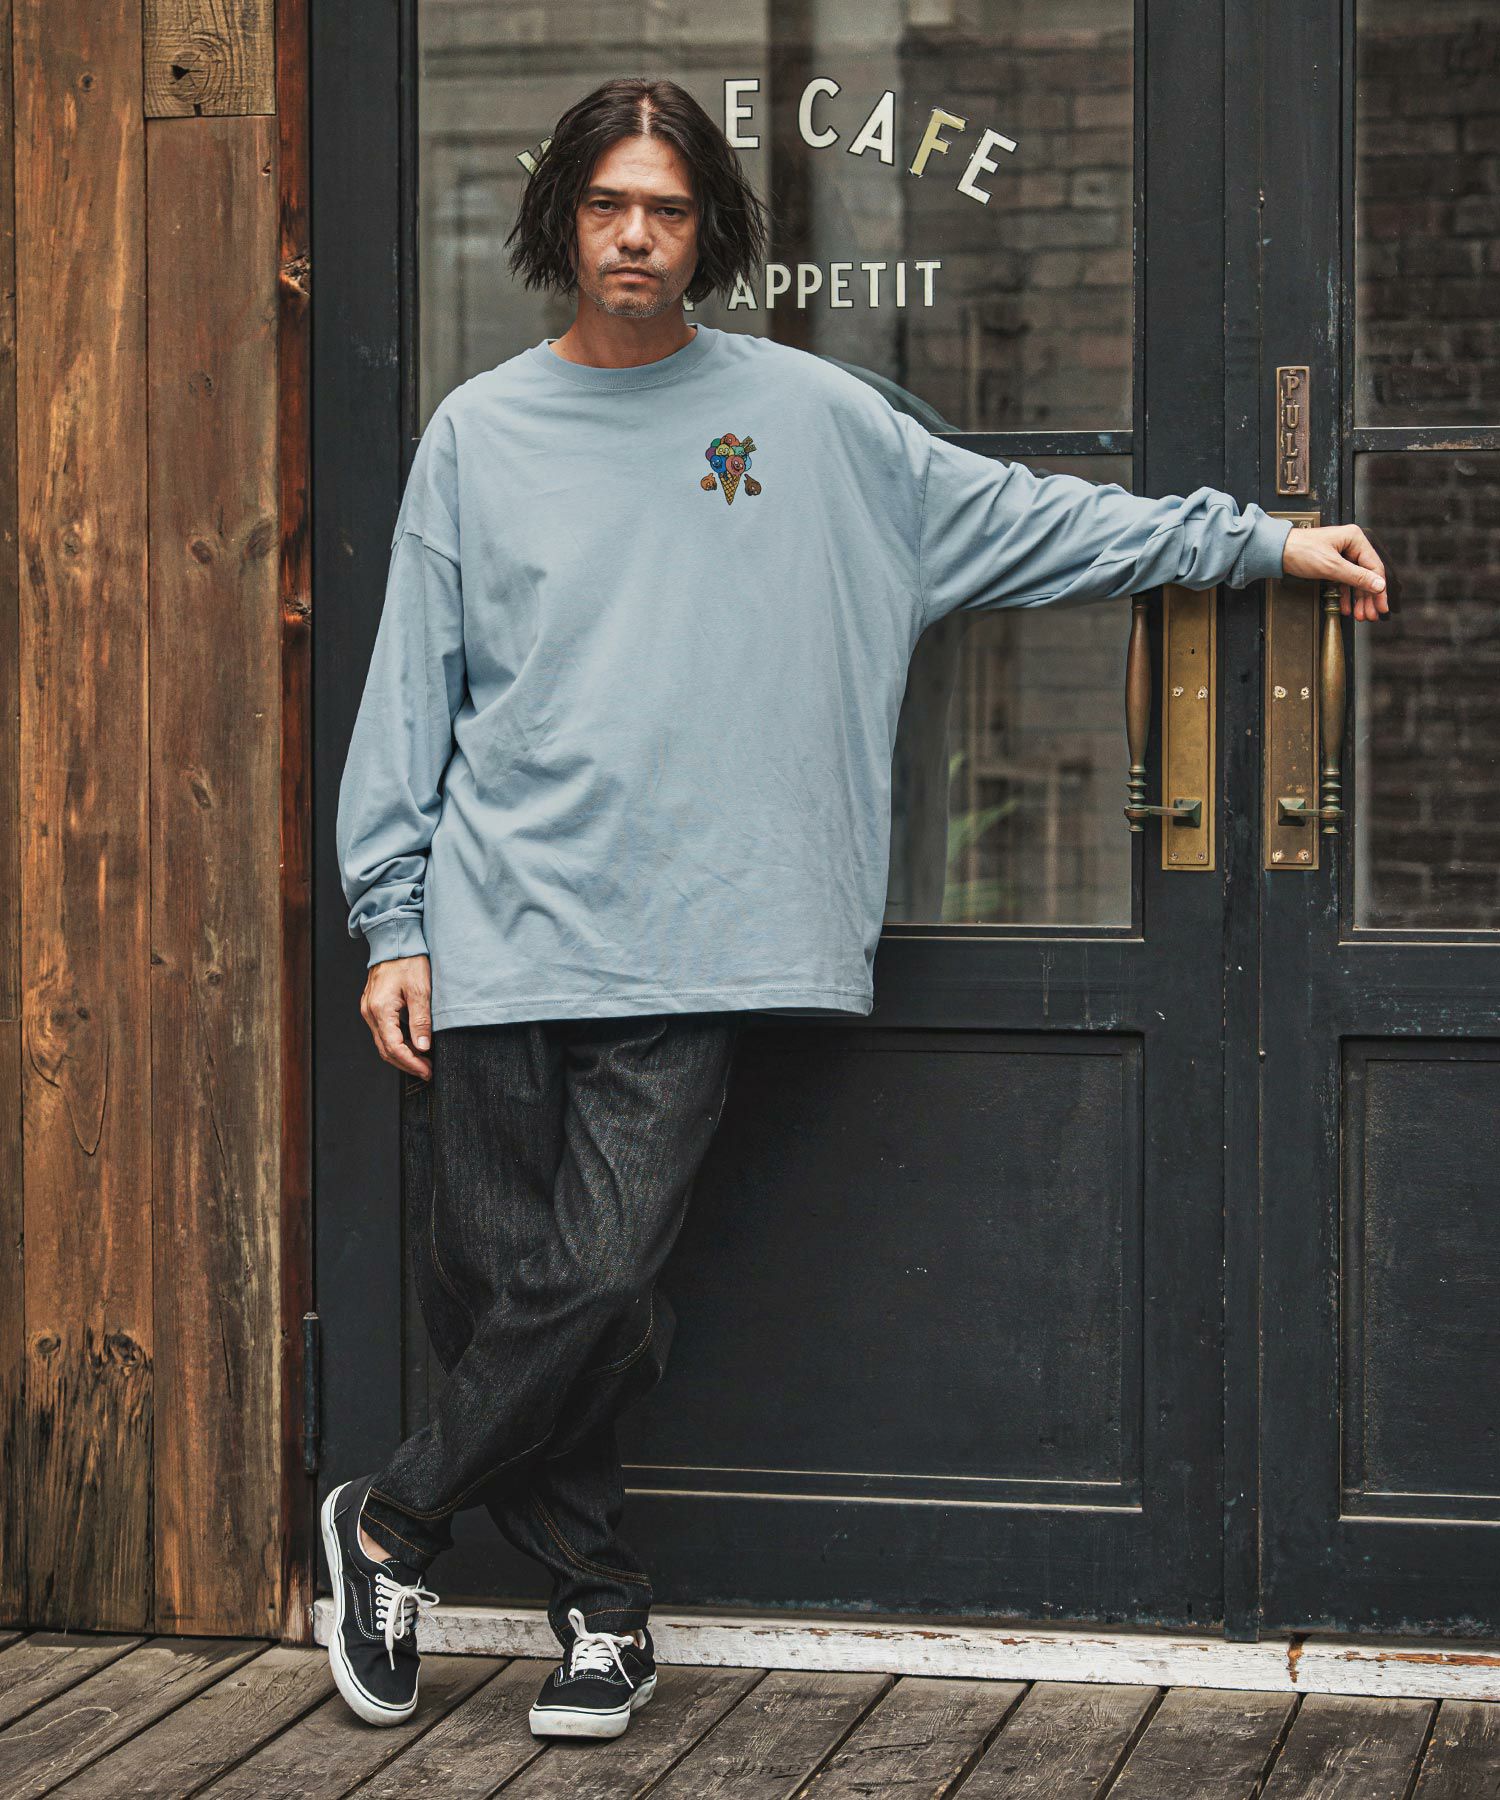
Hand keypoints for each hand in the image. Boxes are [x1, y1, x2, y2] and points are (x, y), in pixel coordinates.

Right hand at [360, 955, 432, 1079]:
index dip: (411, 1063)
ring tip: (422, 1060)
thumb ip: (421, 1020)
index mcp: (380, 1010)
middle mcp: (370, 1012)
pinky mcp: (373, 1006)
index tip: (426, 1070)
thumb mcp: (421, 990)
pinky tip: (412, 1044)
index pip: (394, 1047)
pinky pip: (382, 1031)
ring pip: (383, 1042)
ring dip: (402, 1054)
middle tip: (426, 1070)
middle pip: (385, 1049)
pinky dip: (397, 1042)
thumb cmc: (408, 961)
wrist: (395, 941)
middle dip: (406, 1063)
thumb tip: (422, 1046)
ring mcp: (369, 1009)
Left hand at [1280, 523, 1389, 622]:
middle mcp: (1351, 545)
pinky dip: (1345, 595)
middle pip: (1367, 575)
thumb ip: (1357, 577)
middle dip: (1368, 598)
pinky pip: (1344, 581)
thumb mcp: (1332, 566)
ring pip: (1355, 580)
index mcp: (1355, 539)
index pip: (1374, 567)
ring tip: (1360, 615)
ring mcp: (1342, 554)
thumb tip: (1378, 585)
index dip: (1379, 589)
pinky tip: (1347, 608)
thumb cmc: (1300, 550)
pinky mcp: (1332, 563)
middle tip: (1371, 615)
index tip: (1381, 605)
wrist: (1277, 551)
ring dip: (1358, 599)